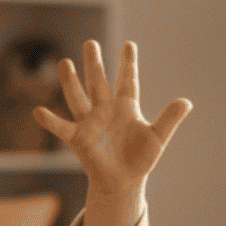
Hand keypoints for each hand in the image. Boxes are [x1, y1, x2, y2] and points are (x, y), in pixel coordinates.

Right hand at [33, 40, 191, 198]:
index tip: (129, 44)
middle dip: (95, 63)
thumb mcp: (158, 138)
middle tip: (90, 42)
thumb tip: (187, 101)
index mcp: (126, 107)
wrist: (124, 182)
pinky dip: (50, 121)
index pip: (128, 81)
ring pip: (78, 97)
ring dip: (71, 81)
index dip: (128, 63)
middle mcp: (106, 110)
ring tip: (64, 62)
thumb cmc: (141, 159)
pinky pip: (62, 128)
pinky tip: (38, 111)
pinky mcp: (79, 139)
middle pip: (99, 82)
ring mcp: (90, 122)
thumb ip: (170, 118)